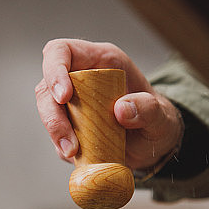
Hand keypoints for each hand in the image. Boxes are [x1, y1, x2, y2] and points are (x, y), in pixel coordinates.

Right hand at [35, 38, 182, 170]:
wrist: (155, 144)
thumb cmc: (158, 121)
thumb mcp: (162, 116)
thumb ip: (149, 109)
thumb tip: (121, 110)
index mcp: (100, 61)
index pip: (62, 52)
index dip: (55, 69)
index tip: (64, 96)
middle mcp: (81, 78)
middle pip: (47, 87)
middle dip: (52, 114)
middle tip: (69, 140)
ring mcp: (72, 104)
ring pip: (47, 112)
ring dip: (56, 134)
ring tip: (74, 153)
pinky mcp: (70, 127)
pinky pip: (56, 136)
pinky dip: (63, 148)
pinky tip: (82, 157)